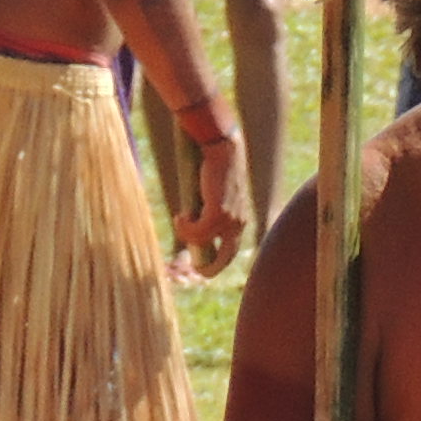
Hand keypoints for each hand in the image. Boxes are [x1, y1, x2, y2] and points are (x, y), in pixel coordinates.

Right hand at [174, 133, 248, 270]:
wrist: (223, 149)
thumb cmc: (217, 167)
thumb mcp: (213, 193)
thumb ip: (208, 209)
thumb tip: (192, 219)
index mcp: (240, 219)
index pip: (232, 249)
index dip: (219, 260)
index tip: (203, 264)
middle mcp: (238, 223)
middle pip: (226, 257)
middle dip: (211, 267)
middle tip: (196, 270)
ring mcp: (229, 219)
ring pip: (205, 242)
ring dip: (188, 235)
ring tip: (180, 219)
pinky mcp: (218, 212)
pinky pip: (198, 231)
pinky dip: (186, 228)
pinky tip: (180, 216)